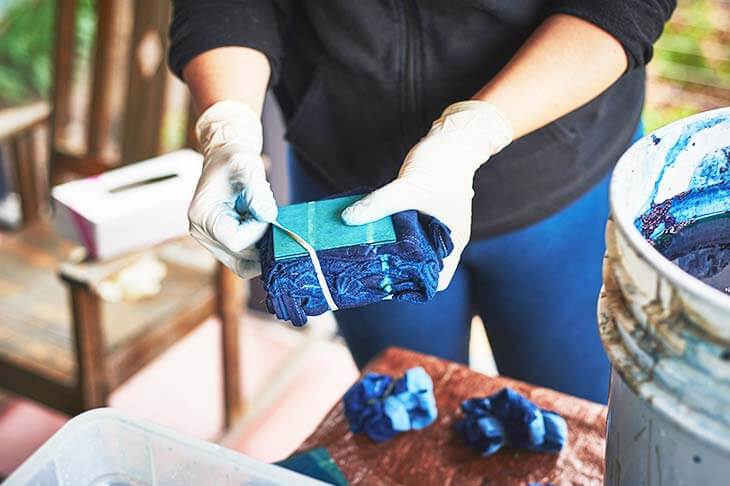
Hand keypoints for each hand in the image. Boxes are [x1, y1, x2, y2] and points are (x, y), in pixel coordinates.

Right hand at [189, 101, 277, 275]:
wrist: (226, 158)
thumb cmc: (234, 160)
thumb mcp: (246, 169)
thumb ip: (257, 193)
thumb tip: (267, 217)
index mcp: (202, 215)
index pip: (235, 241)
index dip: (257, 231)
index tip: (264, 212)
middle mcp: (200, 232)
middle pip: (239, 257)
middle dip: (261, 241)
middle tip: (267, 217)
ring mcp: (209, 241)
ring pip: (242, 262)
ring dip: (260, 247)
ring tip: (261, 219)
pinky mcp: (219, 243)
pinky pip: (242, 258)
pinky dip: (257, 248)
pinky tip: (260, 227)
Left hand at [341, 101, 512, 289]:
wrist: (453, 139)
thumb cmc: (442, 166)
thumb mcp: (408, 188)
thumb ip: (379, 205)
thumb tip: (348, 219)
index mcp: (452, 243)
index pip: (436, 280)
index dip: (415, 288)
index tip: (388, 286)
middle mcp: (444, 239)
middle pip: (420, 268)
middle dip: (396, 272)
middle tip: (368, 272)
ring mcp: (433, 227)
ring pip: (410, 249)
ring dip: (390, 252)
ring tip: (364, 255)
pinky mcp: (421, 213)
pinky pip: (403, 230)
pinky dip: (389, 233)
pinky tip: (368, 231)